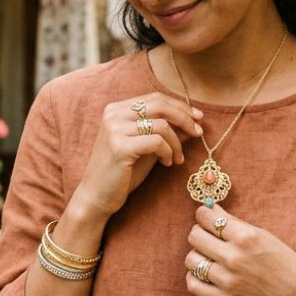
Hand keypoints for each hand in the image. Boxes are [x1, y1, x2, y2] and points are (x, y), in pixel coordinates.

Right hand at [72, 93, 203, 219]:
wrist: (97, 197)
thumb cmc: (122, 173)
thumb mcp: (147, 148)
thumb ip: (166, 132)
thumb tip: (193, 122)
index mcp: (116, 110)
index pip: (155, 98)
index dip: (179, 106)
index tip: (198, 118)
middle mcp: (113, 114)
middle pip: (160, 105)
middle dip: (185, 118)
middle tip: (198, 133)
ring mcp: (114, 129)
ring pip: (161, 124)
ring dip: (177, 142)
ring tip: (178, 159)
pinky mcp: (119, 146)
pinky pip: (157, 142)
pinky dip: (168, 152)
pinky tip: (167, 164)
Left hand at [184, 204, 295, 295]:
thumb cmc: (286, 264)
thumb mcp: (265, 236)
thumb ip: (235, 223)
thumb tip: (211, 209)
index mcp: (246, 237)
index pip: (206, 217)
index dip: (203, 215)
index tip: (206, 217)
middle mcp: (234, 257)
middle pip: (195, 237)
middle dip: (200, 233)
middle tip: (209, 237)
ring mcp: (227, 280)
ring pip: (191, 260)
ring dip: (198, 256)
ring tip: (209, 258)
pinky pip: (193, 284)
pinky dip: (195, 277)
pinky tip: (206, 274)